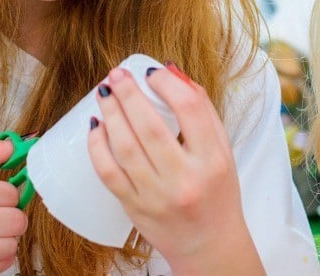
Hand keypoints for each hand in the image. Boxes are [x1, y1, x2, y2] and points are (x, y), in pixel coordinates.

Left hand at [88, 64, 264, 275]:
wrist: (209, 245)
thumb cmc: (217, 193)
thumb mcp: (223, 151)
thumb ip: (202, 111)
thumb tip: (172, 72)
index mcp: (211, 160)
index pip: (189, 110)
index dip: (166, 84)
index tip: (152, 73)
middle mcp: (184, 179)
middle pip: (149, 126)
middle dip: (128, 94)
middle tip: (116, 75)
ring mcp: (156, 196)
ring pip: (125, 147)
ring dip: (111, 114)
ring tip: (104, 94)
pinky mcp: (134, 208)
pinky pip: (108, 173)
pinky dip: (97, 147)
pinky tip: (96, 127)